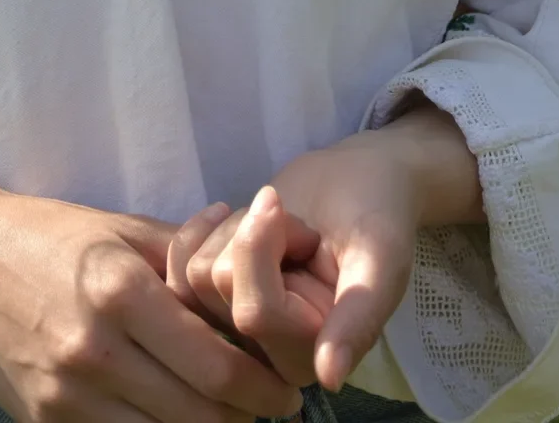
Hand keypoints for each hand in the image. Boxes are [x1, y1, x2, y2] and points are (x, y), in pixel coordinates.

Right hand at [0, 172, 308, 422]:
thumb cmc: (52, 234)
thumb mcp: (124, 230)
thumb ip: (189, 261)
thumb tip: (256, 286)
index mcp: (119, 290)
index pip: (217, 367)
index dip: (265, 389)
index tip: (288, 389)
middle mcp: (94, 348)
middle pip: (199, 416)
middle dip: (246, 418)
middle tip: (269, 408)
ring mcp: (66, 394)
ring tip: (226, 416)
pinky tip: (173, 418)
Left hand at [168, 132, 424, 395]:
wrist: (354, 182)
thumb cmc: (376, 218)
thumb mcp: (379, 260)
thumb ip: (358, 317)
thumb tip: (330, 377)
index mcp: (312, 356)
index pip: (256, 313)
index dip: (269, 250)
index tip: (311, 231)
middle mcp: (268, 353)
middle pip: (219, 286)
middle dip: (256, 235)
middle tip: (301, 230)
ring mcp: (233, 326)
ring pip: (196, 271)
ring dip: (238, 229)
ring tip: (282, 228)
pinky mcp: (209, 297)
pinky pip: (179, 261)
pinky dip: (207, 225)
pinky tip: (241, 219)